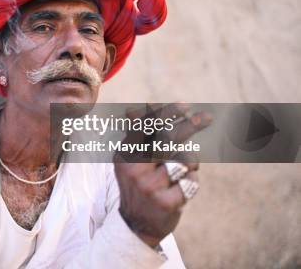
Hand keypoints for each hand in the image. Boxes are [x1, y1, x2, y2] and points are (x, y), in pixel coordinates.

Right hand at [114, 103, 210, 246]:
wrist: (135, 224)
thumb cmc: (138, 184)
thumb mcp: (130, 161)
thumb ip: (135, 137)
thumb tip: (131, 110)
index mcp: (124, 155)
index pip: (146, 127)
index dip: (167, 114)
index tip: (185, 105)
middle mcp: (134, 169)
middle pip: (168, 139)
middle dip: (189, 126)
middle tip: (206, 117)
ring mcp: (150, 186)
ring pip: (184, 162)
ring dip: (190, 165)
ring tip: (181, 173)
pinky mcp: (166, 203)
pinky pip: (191, 183)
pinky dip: (190, 185)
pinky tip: (179, 191)